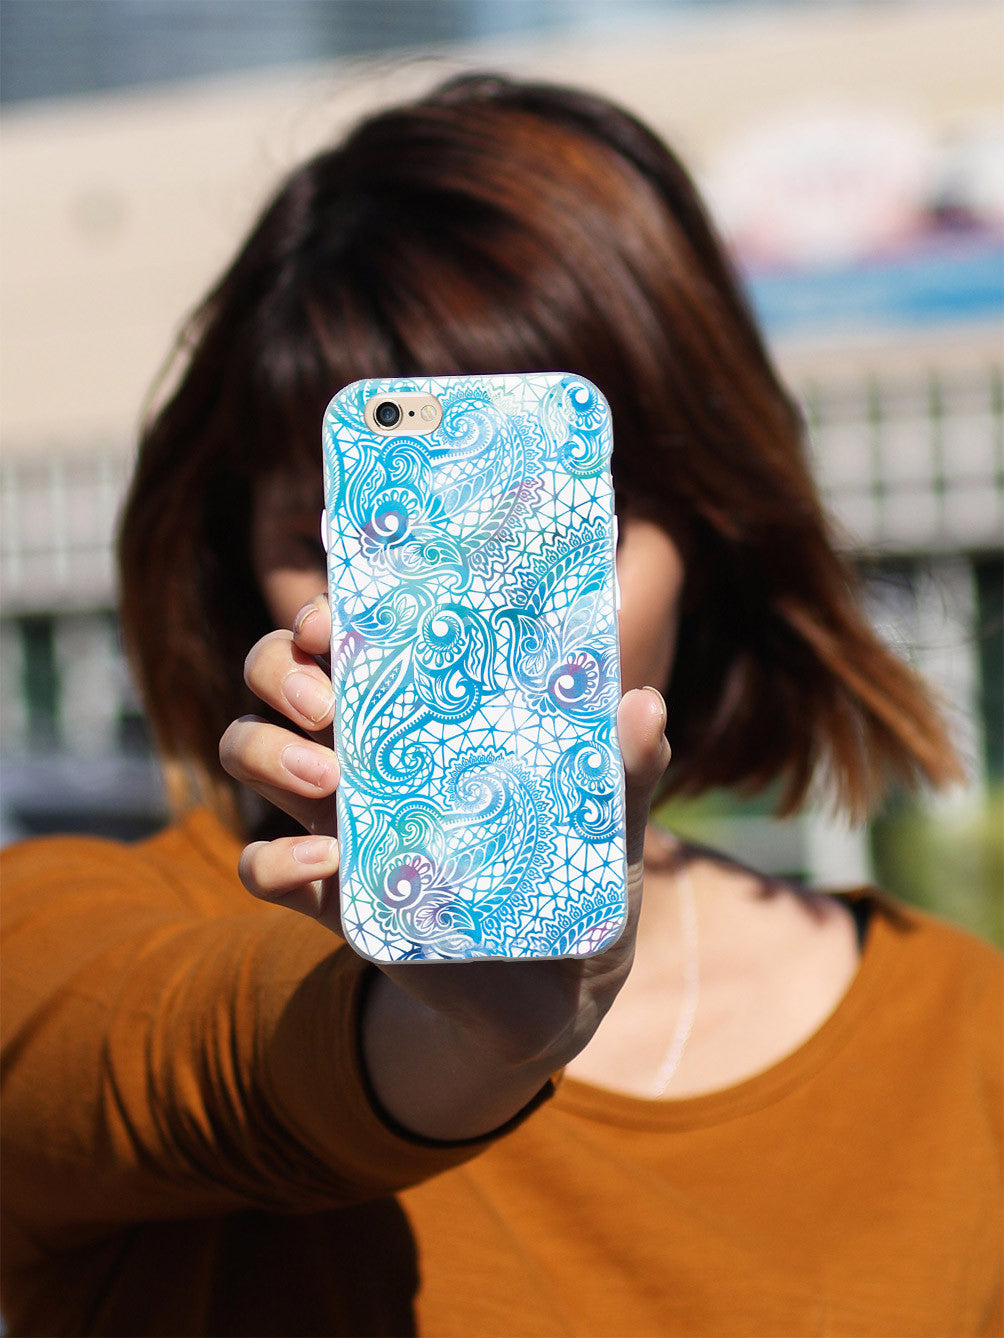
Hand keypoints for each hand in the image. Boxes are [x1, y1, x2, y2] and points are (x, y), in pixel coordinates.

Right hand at [220, 595, 669, 1137]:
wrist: (553, 989)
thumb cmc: (573, 873)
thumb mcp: (606, 816)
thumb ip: (626, 764)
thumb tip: (644, 704)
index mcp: (421, 713)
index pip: (348, 637)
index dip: (324, 616)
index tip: (337, 621)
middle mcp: (364, 750)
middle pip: (274, 677)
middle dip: (279, 671)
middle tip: (326, 703)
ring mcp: (336, 817)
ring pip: (247, 750)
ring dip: (265, 751)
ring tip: (326, 778)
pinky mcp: (327, 893)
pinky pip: (258, 866)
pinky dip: (272, 859)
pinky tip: (326, 860)